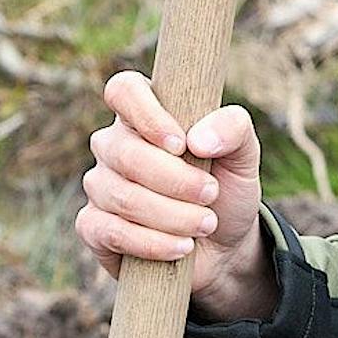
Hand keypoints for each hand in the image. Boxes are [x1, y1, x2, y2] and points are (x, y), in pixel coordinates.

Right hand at [75, 70, 275, 317]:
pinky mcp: (94, 227)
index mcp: (144, 115)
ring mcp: (100, 186)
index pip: (124, 91)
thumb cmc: (225, 189)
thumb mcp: (244, 156)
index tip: (182, 144)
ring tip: (206, 224)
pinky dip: (150, 242)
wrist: (222, 246)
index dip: (147, 114)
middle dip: (175, 179)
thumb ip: (234, 129)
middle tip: (211, 193)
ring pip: (120, 195)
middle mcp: (114, 146)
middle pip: (126, 152)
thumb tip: (199, 139)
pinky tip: (181, 247)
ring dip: (171, 214)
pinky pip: (107, 231)